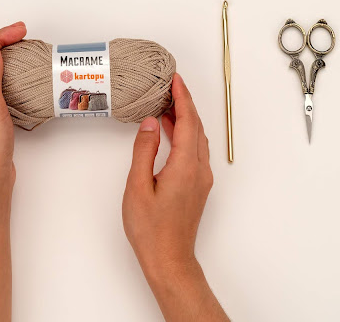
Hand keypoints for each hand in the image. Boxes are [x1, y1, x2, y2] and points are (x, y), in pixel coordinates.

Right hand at [123, 73, 227, 320]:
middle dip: (185, 104)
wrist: (169, 259)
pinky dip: (185, 136)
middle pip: (197, 127)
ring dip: (186, 120)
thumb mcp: (138, 186)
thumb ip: (144, 151)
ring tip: (167, 106)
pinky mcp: (198, 187)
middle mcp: (199, 170)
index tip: (176, 79)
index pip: (188, 122)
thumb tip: (149, 123)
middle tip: (169, 87)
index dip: (182, 98)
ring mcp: (201, 179)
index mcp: (185, 166)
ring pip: (197, 139)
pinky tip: (171, 134)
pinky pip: (195, 152)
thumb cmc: (150, 228)